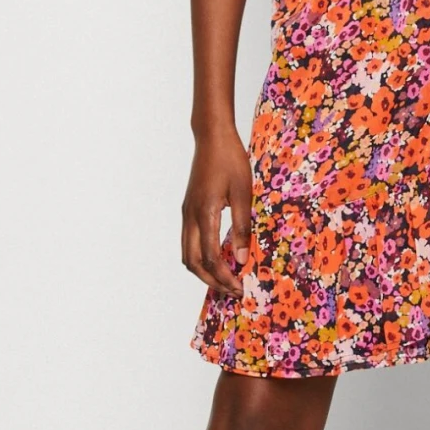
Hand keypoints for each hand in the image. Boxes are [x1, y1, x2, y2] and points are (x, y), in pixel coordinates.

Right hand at [181, 128, 252, 297]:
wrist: (212, 138)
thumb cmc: (231, 161)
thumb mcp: (244, 194)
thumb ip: (242, 227)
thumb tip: (242, 259)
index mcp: (204, 214)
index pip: (211, 258)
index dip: (225, 277)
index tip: (241, 288)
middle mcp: (190, 217)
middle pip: (193, 263)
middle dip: (212, 281)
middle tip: (233, 291)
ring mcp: (186, 214)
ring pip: (187, 255)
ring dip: (204, 272)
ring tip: (225, 280)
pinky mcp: (188, 210)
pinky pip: (189, 243)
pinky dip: (200, 258)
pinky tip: (217, 260)